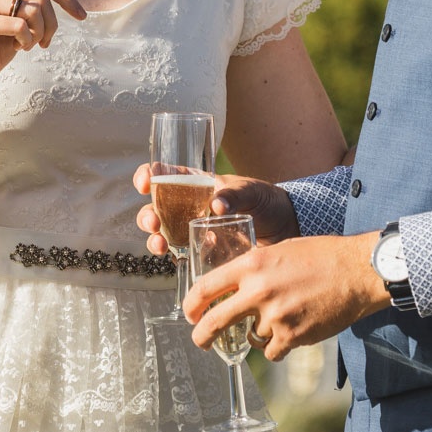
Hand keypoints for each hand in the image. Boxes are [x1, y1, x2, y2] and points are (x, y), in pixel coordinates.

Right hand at [130, 168, 300, 253]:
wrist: (284, 228)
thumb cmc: (266, 201)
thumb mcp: (251, 191)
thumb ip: (235, 194)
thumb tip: (216, 205)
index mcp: (196, 183)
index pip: (164, 174)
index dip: (148, 175)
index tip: (147, 184)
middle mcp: (188, 205)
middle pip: (155, 207)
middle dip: (147, 215)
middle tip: (154, 223)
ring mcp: (192, 229)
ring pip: (161, 233)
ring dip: (154, 239)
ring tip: (160, 246)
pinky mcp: (200, 250)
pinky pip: (180, 254)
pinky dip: (176, 257)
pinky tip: (184, 257)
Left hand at [182, 231, 388, 361]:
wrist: (357, 272)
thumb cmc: (322, 256)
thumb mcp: (280, 250)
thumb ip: (255, 267)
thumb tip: (236, 285)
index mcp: (252, 265)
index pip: (205, 288)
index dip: (191, 304)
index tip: (190, 313)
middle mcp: (258, 291)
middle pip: (214, 321)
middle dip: (202, 335)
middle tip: (201, 341)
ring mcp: (275, 316)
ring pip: (252, 335)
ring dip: (262, 332)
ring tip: (286, 315)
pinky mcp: (292, 336)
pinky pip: (271, 351)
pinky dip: (278, 347)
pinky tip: (293, 332)